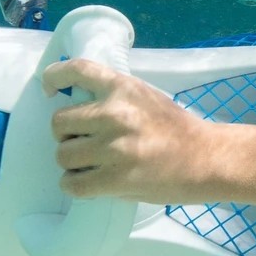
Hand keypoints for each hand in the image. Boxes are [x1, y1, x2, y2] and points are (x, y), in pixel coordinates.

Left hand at [42, 58, 214, 202]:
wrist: (206, 159)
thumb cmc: (176, 129)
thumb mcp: (146, 97)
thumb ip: (114, 96)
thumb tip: (77, 105)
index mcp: (123, 87)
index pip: (75, 70)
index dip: (53, 77)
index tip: (50, 89)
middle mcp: (115, 113)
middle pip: (59, 122)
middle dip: (67, 135)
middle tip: (85, 143)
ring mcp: (114, 147)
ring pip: (62, 155)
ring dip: (72, 163)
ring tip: (93, 165)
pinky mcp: (115, 178)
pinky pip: (71, 183)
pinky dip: (75, 185)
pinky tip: (90, 183)